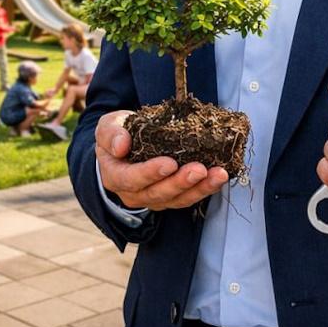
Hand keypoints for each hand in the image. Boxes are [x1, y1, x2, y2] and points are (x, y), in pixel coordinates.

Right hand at [96, 110, 227, 210]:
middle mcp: (134, 194)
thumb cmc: (118, 134)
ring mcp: (154, 198)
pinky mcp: (172, 196)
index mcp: (115, 176)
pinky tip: (220, 177)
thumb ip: (111, 134)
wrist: (126, 144)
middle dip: (180, 182)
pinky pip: (189, 197)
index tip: (169, 163)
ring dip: (200, 188)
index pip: (131, 179)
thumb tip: (122, 145)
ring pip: (177, 199)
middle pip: (157, 194)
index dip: (150, 173)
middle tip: (199, 170)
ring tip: (218, 175)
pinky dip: (206, 188)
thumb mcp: (108, 127)